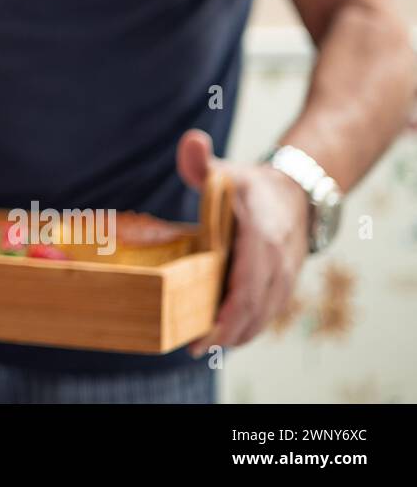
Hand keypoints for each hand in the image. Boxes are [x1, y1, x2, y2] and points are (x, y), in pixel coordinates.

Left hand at [176, 129, 308, 356]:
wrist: (296, 193)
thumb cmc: (250, 185)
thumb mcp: (227, 170)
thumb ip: (202, 161)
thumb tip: (190, 141)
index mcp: (263, 234)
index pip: (250, 280)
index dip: (230, 309)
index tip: (207, 329)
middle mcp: (279, 260)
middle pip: (255, 306)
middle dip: (227, 331)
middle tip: (194, 346)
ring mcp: (285, 275)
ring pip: (264, 315)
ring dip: (237, 335)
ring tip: (203, 346)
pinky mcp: (284, 285)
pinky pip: (268, 313)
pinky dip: (248, 329)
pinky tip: (225, 339)